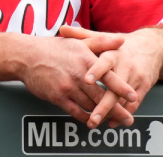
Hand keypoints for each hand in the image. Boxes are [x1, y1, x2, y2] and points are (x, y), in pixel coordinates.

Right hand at [17, 33, 137, 124]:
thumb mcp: (80, 42)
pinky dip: (85, 117)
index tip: (133, 96)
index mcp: (87, 60)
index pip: (109, 76)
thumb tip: (122, 41)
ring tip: (114, 121)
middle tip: (129, 119)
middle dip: (117, 109)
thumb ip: (102, 43)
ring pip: (90, 106)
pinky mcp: (57, 97)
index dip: (122, 88)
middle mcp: (79, 76)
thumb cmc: (56, 48)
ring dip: (102, 115)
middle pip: (102, 96)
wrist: (28, 56)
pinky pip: (75, 111)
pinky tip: (92, 121)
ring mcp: (68, 87)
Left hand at [59, 25, 162, 128]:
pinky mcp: (145, 87)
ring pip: (123, 99)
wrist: (153, 47)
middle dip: (104, 105)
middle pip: (115, 88)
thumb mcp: (105, 38)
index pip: (105, 62)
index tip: (86, 80)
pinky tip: (112, 122)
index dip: (96, 71)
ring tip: (97, 123)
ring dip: (111, 113)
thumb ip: (83, 35)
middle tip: (92, 118)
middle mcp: (127, 66)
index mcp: (114, 53)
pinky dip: (123, 113)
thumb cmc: (122, 45)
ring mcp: (137, 78)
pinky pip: (134, 104)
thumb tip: (62, 28)